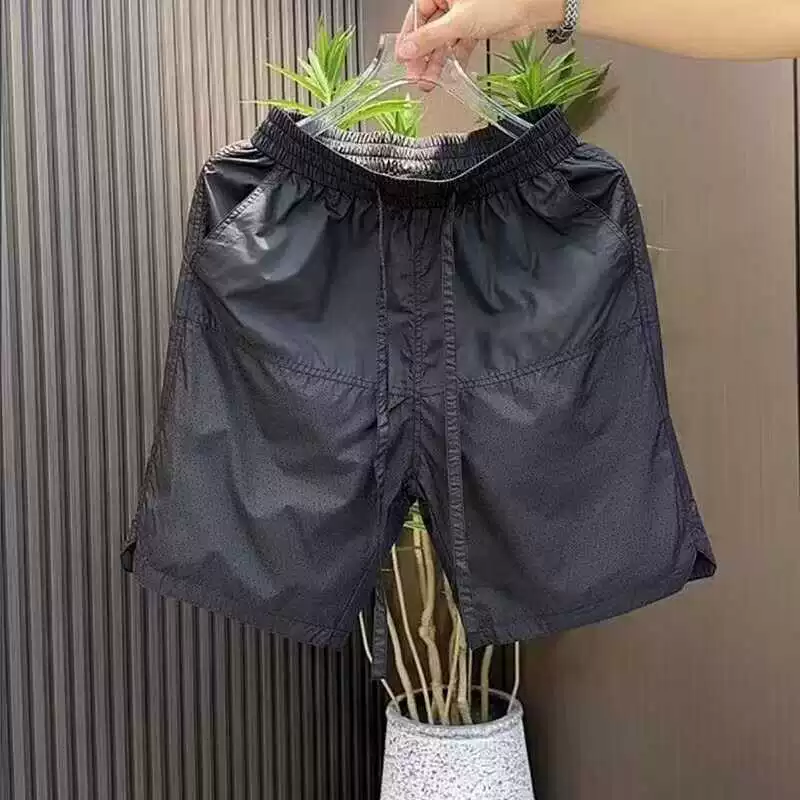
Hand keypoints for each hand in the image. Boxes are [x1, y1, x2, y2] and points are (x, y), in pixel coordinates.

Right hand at [396, 0, 564, 88]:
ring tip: (429, 82)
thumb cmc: (501, 1)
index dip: (409, 39)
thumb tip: (406, 49)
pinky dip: (452, 58)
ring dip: (436, 61)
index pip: (417, 15)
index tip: (403, 59)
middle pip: (429, 30)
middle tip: (415, 76)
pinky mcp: (474, 26)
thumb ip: (429, 38)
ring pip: (443, 40)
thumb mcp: (458, 22)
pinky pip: (457, 44)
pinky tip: (446, 73)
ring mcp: (463, 13)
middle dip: (422, 55)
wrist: (532, 8)